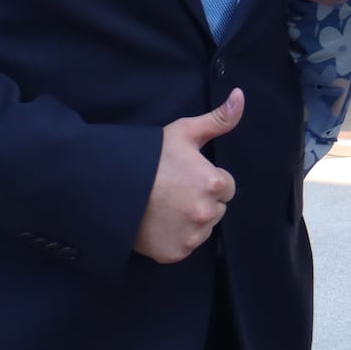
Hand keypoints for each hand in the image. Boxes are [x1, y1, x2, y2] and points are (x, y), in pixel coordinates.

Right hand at [133, 90, 242, 263]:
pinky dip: (176, 237)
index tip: (185, 175)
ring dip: (191, 220)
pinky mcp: (174, 253)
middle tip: (173, 190)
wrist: (109, 185)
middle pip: (216, 208)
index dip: (207, 179)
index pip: (226, 186)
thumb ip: (218, 119)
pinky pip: (185, 245)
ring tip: (165, 206)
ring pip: (203, 228)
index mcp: (214, 184)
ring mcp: (191, 236)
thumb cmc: (149, 157)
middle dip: (201, 199)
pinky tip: (158, 222)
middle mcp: (206, 213)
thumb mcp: (184, 132)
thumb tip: (240, 96)